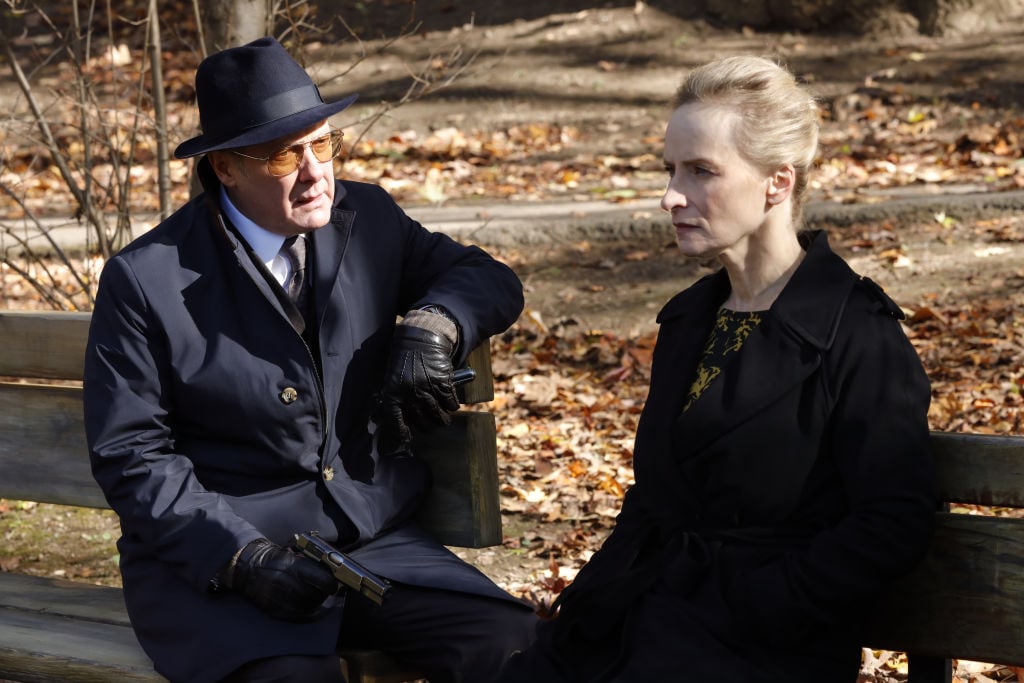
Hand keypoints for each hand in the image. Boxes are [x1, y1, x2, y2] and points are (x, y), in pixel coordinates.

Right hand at [226, 538, 338, 621]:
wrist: (248, 568)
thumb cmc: (276, 558)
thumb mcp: (294, 552)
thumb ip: (313, 562)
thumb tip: (335, 572)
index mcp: (291, 565)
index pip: (322, 580)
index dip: (333, 584)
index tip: (336, 584)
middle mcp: (285, 583)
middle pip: (317, 595)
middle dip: (326, 594)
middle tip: (330, 591)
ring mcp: (279, 599)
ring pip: (309, 607)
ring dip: (319, 604)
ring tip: (321, 597)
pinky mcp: (275, 611)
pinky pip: (298, 617)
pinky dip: (309, 613)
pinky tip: (313, 608)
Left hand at [374, 322, 458, 454]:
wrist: (421, 338)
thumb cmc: (405, 359)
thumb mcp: (392, 377)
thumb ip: (396, 397)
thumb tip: (399, 419)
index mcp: (393, 392)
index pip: (395, 420)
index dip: (401, 432)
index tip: (407, 437)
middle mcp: (409, 393)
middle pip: (420, 421)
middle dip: (427, 426)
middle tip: (429, 425)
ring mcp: (427, 388)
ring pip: (438, 415)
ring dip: (442, 419)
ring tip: (443, 419)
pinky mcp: (443, 383)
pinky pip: (451, 403)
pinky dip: (452, 406)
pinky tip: (451, 404)